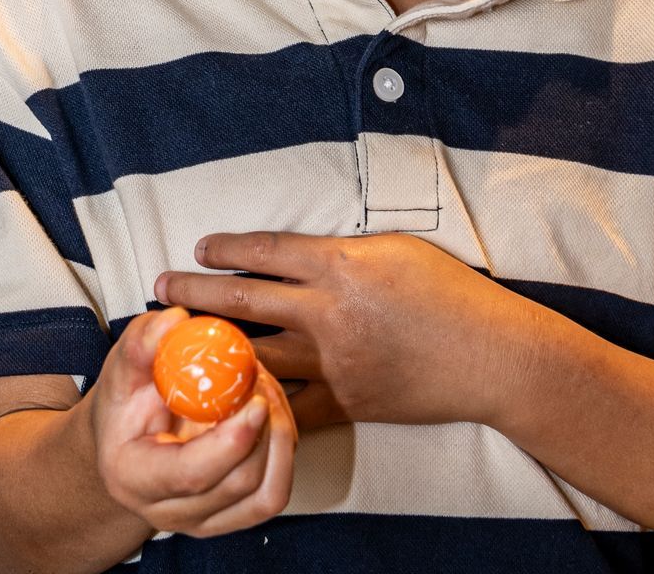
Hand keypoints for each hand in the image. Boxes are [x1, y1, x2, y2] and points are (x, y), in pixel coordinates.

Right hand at [87, 306, 298, 537]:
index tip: (254, 399)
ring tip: (268, 394)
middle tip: (262, 379)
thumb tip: (177, 321)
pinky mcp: (233, 517)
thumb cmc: (124, 406)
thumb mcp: (122, 368)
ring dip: (280, 439)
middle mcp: (169, 512)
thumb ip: (143, 344)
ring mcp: (204, 521)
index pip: (191, 473)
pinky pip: (275, 493)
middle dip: (265, 429)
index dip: (231, 440)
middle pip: (238, 483)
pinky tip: (272, 418)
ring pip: (267, 494)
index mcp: (133, 477)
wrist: (126, 442)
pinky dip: (284, 453)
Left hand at [154, 232, 545, 430]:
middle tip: (161, 287)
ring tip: (180, 343)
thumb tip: (301, 255)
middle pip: (243, 300)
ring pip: (256, 354)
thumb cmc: (450, 294)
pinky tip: (228, 400)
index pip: (265, 252)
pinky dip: (257, 402)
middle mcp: (328, 311)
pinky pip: (291, 405)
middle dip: (194, 294)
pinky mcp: (346, 401)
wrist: (492, 357)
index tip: (198, 249)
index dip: (225, 249)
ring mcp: (334, 361)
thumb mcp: (395, 250)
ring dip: (212, 348)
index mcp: (341, 266)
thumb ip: (342, 252)